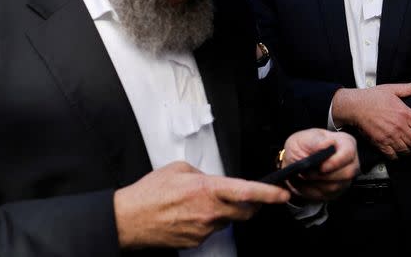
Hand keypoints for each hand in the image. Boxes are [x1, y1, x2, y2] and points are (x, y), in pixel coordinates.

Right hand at [113, 161, 288, 248]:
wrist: (128, 219)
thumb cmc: (150, 193)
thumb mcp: (180, 169)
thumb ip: (203, 173)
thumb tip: (214, 179)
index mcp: (208, 189)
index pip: (247, 192)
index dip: (268, 194)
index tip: (282, 193)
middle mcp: (209, 211)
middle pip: (245, 211)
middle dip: (252, 204)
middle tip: (249, 197)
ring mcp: (203, 229)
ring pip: (228, 221)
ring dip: (226, 212)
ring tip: (204, 203)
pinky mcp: (196, 242)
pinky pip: (212, 230)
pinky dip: (209, 222)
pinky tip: (192, 215)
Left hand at [282, 129, 359, 200]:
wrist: (297, 160)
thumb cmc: (304, 145)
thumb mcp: (305, 138)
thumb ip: (316, 140)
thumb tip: (326, 143)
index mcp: (345, 142)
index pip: (349, 153)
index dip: (336, 161)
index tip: (322, 167)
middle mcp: (350, 161)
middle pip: (347, 173)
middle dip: (324, 175)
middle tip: (307, 171)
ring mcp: (345, 178)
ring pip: (334, 187)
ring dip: (316, 182)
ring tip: (305, 174)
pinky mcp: (337, 192)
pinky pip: (326, 195)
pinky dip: (312, 190)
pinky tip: (306, 182)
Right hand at [331, 78, 410, 159]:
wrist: (355, 106)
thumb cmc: (373, 97)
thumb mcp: (392, 89)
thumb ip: (409, 88)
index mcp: (404, 113)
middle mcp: (399, 126)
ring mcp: (389, 136)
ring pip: (406, 149)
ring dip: (410, 149)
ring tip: (409, 147)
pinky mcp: (380, 143)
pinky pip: (393, 155)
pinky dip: (397, 155)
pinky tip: (397, 151)